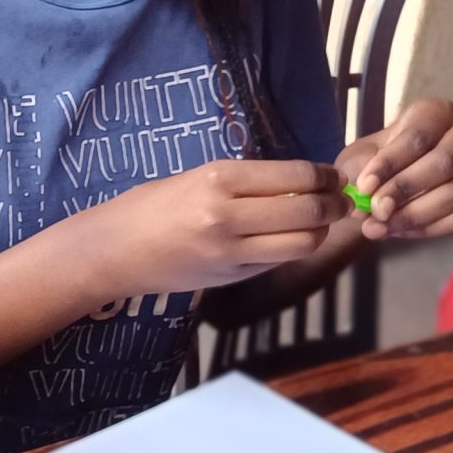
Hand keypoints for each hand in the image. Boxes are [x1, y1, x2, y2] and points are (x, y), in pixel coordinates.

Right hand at [85, 157, 353, 295]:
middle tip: (340, 199)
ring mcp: (230, 251)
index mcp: (217, 178)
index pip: (295, 175)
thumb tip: (300, 183)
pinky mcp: (230, 276)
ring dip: (320, 232)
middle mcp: (227, 215)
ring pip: (302, 243)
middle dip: (334, 205)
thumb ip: (245, 182)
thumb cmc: (150, 206)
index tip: (333, 176)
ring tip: (319, 222)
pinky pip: (278, 261)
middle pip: (308, 211)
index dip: (325, 176)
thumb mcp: (196, 178)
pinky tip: (288, 238)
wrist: (113, 251)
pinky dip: (292, 248)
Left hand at [338, 99, 452, 239]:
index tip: (364, 186)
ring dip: (412, 215)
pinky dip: (423, 228)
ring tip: (377, 225)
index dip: (390, 163)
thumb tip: (365, 202)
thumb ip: (362, 172)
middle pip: (444, 163)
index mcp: (437, 112)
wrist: (386, 176)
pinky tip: (395, 229)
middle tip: (375, 208)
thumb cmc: (375, 157)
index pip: (418, 137)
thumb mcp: (361, 154)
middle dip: (405, 189)